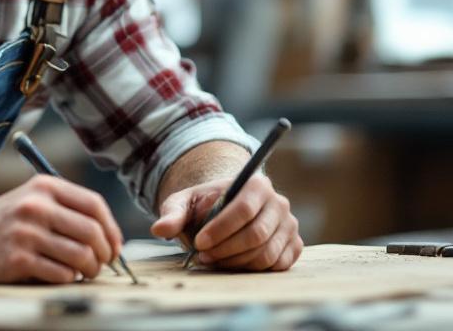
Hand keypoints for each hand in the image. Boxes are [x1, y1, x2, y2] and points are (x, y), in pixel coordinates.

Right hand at [0, 175, 123, 282]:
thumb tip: (111, 238)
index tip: (114, 245)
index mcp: (44, 186)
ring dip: (90, 269)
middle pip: (91, 232)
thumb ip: (69, 209)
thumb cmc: (8, 220)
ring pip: (80, 256)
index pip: (94, 205)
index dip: (112, 228)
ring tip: (85, 271)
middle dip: (105, 253)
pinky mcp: (17, 260)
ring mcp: (26, 233)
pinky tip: (61, 274)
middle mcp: (36, 206)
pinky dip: (68, 278)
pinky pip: (61, 274)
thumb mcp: (35, 198)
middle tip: (102, 263)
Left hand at [150, 174, 301, 270]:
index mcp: (256, 184)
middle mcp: (279, 202)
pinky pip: (276, 265)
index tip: (199, 243)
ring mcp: (289, 225)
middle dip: (226, 250)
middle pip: (256, 234)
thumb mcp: (184, 203)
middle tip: (203, 257)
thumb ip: (172, 214)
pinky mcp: (293, 245)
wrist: (226, 209)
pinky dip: (252, 269)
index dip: (220, 230)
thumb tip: (158, 229)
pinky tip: (232, 263)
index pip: (243, 209)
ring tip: (213, 260)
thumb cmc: (204, 205)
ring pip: (266, 253)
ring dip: (236, 262)